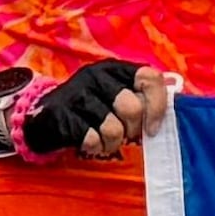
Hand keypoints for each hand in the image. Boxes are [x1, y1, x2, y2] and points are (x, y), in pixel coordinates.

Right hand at [17, 58, 172, 157]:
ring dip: (113, 142)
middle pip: (133, 108)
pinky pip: (92, 139)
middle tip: (125, 135)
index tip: (154, 127)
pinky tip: (88, 142)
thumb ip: (141, 97)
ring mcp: (77, 94)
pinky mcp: (63, 115)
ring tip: (104, 140)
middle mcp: (96, 76)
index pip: (149, 78)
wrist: (42, 117)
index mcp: (114, 68)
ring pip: (113, 128)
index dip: (157, 105)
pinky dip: (94, 147)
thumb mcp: (115, 94)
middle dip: (133, 130)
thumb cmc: (90, 110)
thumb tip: (172, 107)